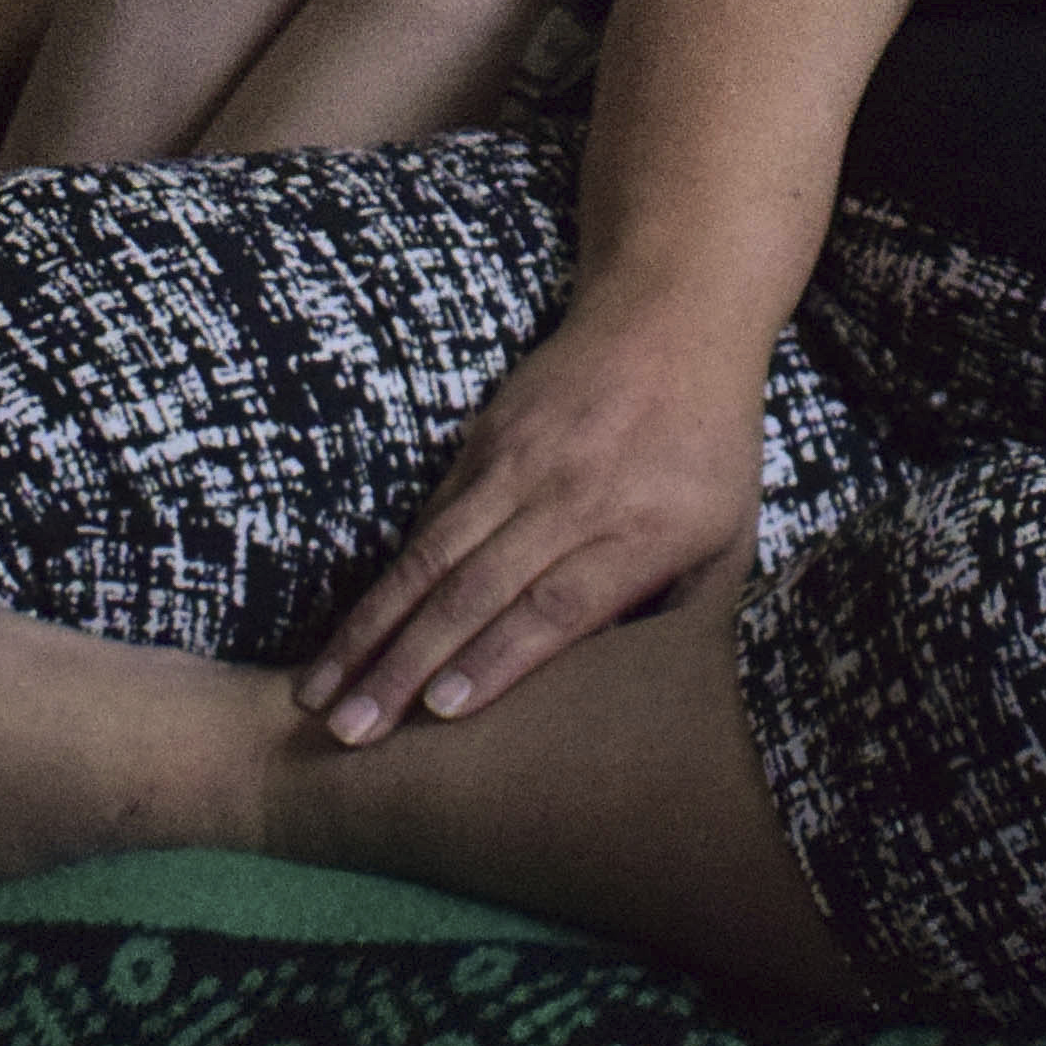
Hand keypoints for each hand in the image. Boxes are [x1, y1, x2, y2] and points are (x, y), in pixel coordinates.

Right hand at [298, 307, 765, 746]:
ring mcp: (520, 463)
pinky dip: (386, 581)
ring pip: (430, 556)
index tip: (439, 710)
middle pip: (477, 588)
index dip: (495, 657)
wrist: (670, 316)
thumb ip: (680, 619)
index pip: (557, 602)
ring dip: (370, 628)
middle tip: (351, 730)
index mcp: (643, 528)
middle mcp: (573, 495)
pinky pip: (429, 522)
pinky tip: (351, 632)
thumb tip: (627, 703)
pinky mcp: (484, 441)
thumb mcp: (727, 537)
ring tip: (318, 691)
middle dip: (404, 665)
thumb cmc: (709, 448)